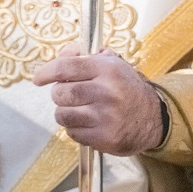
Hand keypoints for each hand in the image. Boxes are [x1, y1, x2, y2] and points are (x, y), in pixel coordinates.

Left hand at [31, 44, 163, 155]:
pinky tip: (88, 124)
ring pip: (62, 115)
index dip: (46, 72)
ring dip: (65, 113)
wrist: (154, 118)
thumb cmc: (126, 89)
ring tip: (78, 111)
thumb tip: (63, 54)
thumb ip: (87, 57)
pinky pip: (72, 133)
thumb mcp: (113, 65)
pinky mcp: (104, 137)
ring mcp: (105, 117)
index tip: (38, 78)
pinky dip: (75, 129)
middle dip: (58, 95)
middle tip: (67, 96)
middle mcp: (106, 92)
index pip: (66, 67)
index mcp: (107, 70)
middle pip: (60, 93)